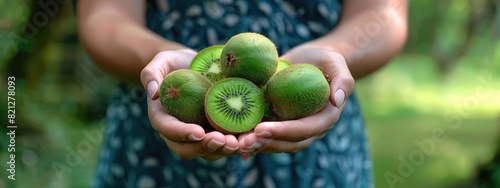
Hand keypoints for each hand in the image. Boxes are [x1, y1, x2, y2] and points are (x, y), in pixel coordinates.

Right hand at [140, 50, 239, 160]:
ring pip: (209, 152)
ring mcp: (199, 135)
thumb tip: (153, 92)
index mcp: (162, 118)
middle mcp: (179, 132)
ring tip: (240, 143)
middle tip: (225, 141)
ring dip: (225, 150)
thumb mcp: (160, 61)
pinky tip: (252, 140)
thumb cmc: (174, 63)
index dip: (182, 134)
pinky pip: (226, 144)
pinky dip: (238, 144)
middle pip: (188, 149)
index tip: (198, 132)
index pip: (168, 130)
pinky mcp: (217, 132)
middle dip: (206, 148)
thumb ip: (151, 74)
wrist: (193, 67)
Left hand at [238, 47, 354, 157]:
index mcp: (324, 119)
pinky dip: (250, 138)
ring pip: (274, 143)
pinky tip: (231, 139)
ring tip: (235, 143)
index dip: (283, 132)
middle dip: (265, 144)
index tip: (263, 129)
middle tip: (243, 142)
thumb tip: (338, 99)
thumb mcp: (337, 63)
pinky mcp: (278, 122)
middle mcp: (308, 128)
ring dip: (255, 145)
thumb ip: (343, 80)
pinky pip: (265, 134)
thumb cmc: (326, 60)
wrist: (312, 60)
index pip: (304, 130)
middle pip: (287, 143)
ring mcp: (291, 127)